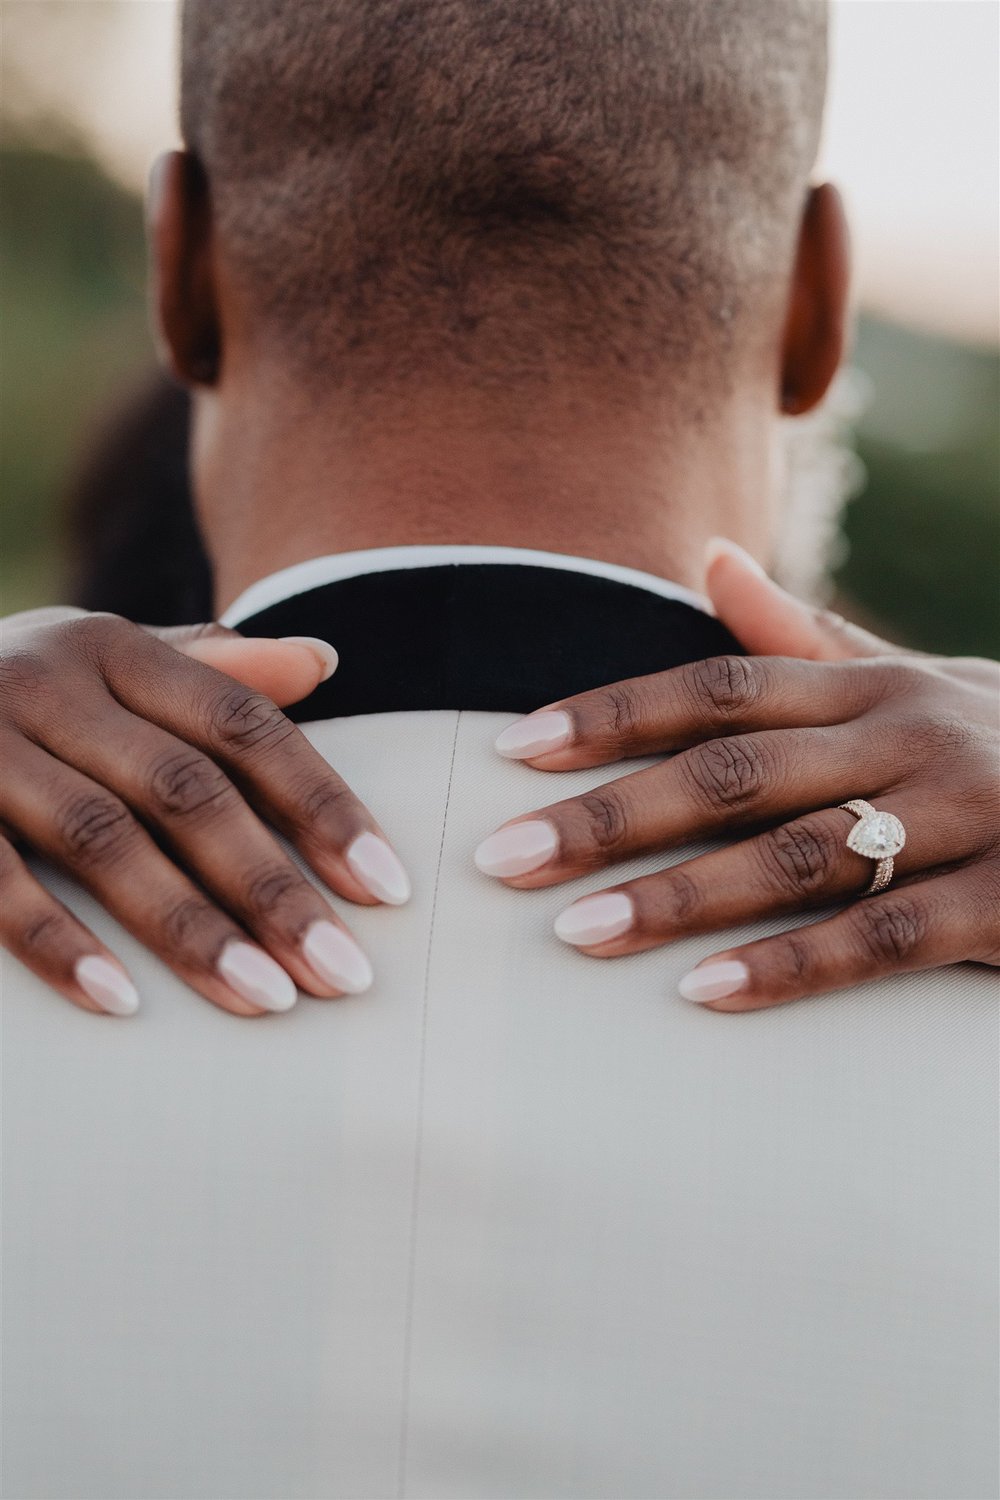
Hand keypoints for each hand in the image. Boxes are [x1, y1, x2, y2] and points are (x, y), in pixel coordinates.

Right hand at [1, 610, 409, 1016]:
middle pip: (189, 790)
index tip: (388, 889)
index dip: (322, 805)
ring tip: (267, 1000)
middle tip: (347, 974)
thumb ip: (209, 669)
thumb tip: (324, 662)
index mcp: (115, 646)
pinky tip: (123, 1005)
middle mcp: (51, 680)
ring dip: (190, 927)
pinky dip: (60, 944)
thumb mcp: (105, 663)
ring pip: (104, 840)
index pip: (245, 726)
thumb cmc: (15, 697)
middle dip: (276, 887)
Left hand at [474, 540, 999, 1010]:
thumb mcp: (916, 681)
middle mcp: (906, 736)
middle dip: (610, 814)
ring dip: (678, 895)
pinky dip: (794, 966)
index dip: (609, 713)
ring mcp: (963, 814)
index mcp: (870, 685)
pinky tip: (705, 994)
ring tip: (575, 934)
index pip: (714, 686)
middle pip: (731, 769)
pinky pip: (887, 937)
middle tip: (501, 858)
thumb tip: (710, 560)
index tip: (509, 748)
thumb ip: (808, 636)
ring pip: (797, 854)